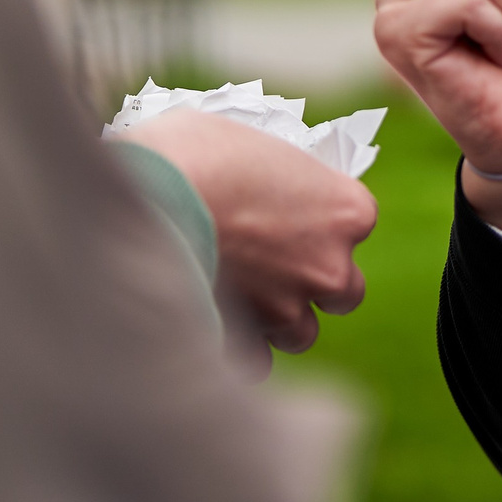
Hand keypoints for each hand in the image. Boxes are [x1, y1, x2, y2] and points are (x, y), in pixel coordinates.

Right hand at [115, 110, 376, 355]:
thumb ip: (268, 172)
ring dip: (276, 320)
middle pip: (343, 291)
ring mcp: (289, 309)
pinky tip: (214, 322)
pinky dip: (239, 348)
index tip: (291, 218)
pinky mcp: (245, 342)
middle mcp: (330, 266)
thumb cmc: (192, 153)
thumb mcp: (247, 141)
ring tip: (236, 295)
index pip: (356, 222)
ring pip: (300, 333)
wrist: (145, 197)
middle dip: (312, 283)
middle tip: (271, 267)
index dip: (322, 222)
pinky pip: (255, 361)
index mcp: (347, 210)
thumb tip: (253, 176)